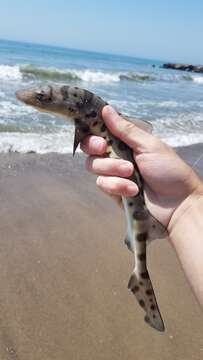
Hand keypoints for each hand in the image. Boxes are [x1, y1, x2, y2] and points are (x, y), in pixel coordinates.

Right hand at [81, 106, 201, 228]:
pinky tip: (133, 190)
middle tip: (104, 148)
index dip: (93, 132)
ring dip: (112, 168)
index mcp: (126, 141)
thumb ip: (125, 129)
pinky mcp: (114, 191)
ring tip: (131, 173)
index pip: (101, 132)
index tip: (97, 133)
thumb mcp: (149, 145)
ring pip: (94, 166)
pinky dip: (117, 186)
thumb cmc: (169, 170)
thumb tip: (106, 109)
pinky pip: (103, 184)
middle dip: (95, 147)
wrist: (178, 204)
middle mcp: (117, 155)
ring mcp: (114, 174)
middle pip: (90, 148)